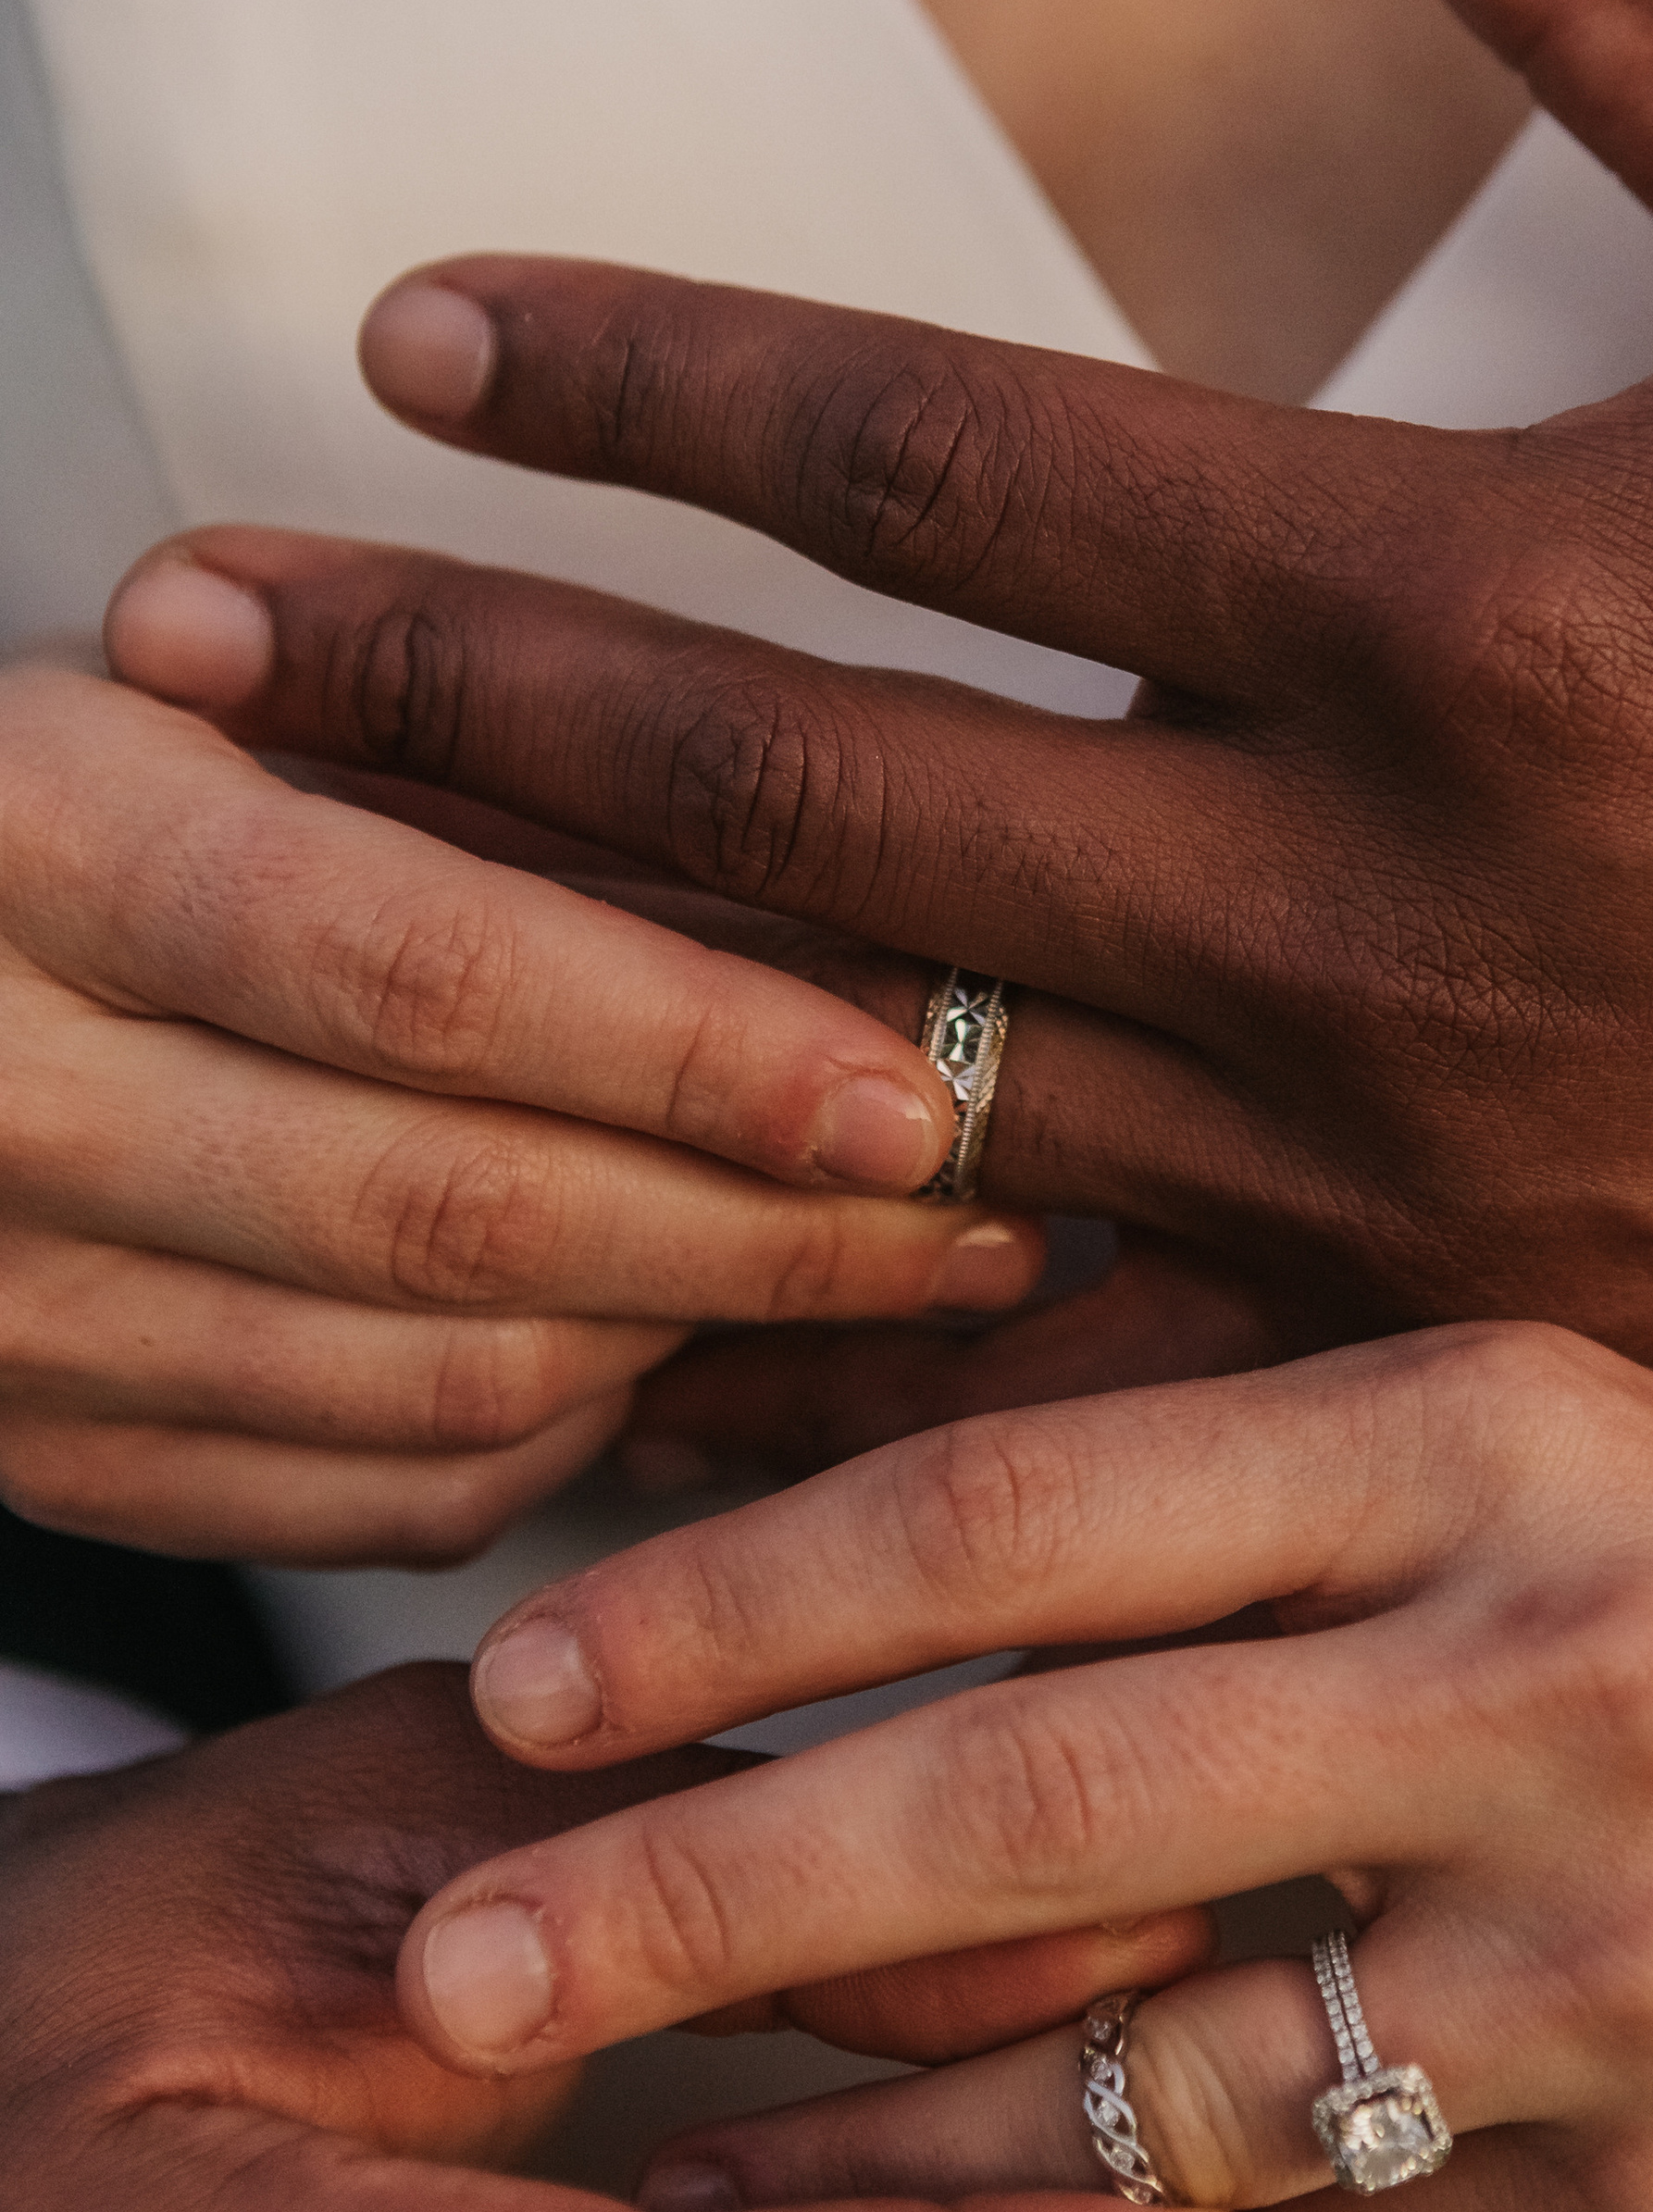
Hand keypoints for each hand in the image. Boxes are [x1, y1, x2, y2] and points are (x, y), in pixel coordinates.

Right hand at [0, 657, 1040, 1562]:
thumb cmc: (49, 811)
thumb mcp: (214, 710)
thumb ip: (467, 787)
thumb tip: (830, 911)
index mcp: (35, 845)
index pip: (423, 972)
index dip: (699, 1050)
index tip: (919, 1090)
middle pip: (460, 1215)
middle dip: (768, 1236)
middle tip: (994, 1210)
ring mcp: (2, 1315)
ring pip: (442, 1388)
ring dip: (703, 1347)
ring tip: (887, 1281)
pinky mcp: (37, 1453)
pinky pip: (371, 1500)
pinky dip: (567, 1446)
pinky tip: (683, 1361)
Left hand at [107, 0, 1652, 1441]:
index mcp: (1475, 602)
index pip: (944, 458)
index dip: (644, 374)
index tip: (419, 337)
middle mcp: (1374, 902)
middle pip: (810, 788)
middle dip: (460, 698)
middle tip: (172, 649)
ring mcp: (1381, 1157)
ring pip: (875, 1081)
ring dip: (562, 1004)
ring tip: (298, 944)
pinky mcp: (1429, 1339)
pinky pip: (1053, 1344)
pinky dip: (820, 1327)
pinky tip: (605, 1313)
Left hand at [384, 1329, 1652, 2211]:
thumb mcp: (1550, 1443)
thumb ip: (1250, 1511)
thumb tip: (880, 1611)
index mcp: (1494, 1430)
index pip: (1029, 1504)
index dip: (737, 1599)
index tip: (516, 1685)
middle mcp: (1555, 1672)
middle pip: (1034, 1791)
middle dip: (700, 1897)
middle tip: (453, 1970)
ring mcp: (1629, 1962)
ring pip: (1147, 2081)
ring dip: (858, 2144)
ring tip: (646, 2170)